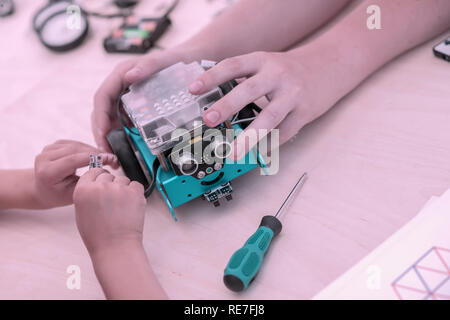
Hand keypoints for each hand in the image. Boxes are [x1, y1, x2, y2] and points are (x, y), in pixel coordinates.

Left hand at [34, 140, 117, 208]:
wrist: (42, 190)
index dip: (93, 157)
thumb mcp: (73, 193)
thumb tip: (103, 166)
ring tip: (105, 159)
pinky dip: (86, 148)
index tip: (110, 159)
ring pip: (76, 145)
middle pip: (75, 150)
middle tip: (113, 160)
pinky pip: (74, 143)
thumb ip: (86, 180)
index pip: (72, 160)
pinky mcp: (53, 146)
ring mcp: (47, 150)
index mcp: (47, 172)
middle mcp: (44, 158)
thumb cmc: (58, 195)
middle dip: (97, 153)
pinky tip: (94, 155)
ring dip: (93, 150)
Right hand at [73, 169, 145, 255]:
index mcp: (83, 190)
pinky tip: (130, 205)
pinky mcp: (134, 192)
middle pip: (108, 175)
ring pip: (123, 179)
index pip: (92, 171)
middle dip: (110, 185)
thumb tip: (96, 184)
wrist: (115, 246)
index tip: (102, 183)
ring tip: (121, 206)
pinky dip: (135, 193)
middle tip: (112, 201)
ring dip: (123, 189)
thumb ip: (87, 194)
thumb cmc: (98, 235)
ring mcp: (119, 188)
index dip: (98, 177)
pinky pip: (136, 185)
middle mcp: (100, 186)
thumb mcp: (81, 211)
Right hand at [92, 49, 188, 151]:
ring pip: (110, 118)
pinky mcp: (134, 106)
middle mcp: (120, 86)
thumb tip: (129, 76)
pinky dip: (122, 134)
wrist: (187, 62)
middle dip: (101, 132)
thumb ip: (146, 66)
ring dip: (109, 136)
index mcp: (120, 75)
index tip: (103, 133)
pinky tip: (126, 146)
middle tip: (105, 151)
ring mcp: (126, 97)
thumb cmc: (172, 60)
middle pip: (103, 111)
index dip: (100, 117)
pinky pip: (123, 121)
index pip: (102, 97)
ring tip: (113, 153)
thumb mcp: (160, 61)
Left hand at [189, 49, 342, 158]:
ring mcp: (293, 94)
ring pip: (269, 117)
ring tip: (233, 152)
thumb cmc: (291, 69)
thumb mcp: (267, 64)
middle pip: (248, 90)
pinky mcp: (306, 111)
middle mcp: (277, 75)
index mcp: (262, 61)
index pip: (232, 65)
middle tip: (209, 120)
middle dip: (226, 106)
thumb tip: (214, 98)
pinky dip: (270, 145)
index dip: (211, 77)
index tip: (192, 89)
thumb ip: (245, 77)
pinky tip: (258, 155)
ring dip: (249, 136)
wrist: (330, 65)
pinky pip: (285, 132)